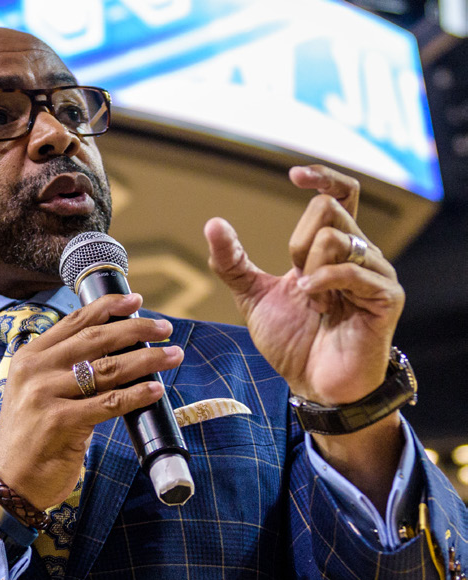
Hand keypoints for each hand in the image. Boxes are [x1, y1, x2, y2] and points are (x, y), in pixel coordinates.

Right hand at [0, 293, 182, 509]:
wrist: (11, 481)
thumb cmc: (31, 438)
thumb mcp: (35, 393)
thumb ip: (62, 369)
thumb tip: (113, 350)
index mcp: (29, 358)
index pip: (74, 322)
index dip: (108, 307)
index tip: (136, 300)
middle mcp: (35, 371)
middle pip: (95, 339)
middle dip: (136, 329)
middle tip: (164, 328)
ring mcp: (45, 395)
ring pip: (108, 369)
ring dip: (147, 360)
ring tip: (172, 355)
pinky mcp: (61, 422)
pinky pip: (109, 403)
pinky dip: (137, 395)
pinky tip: (156, 390)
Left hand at [204, 165, 404, 503]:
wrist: (313, 384)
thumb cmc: (292, 340)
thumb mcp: (252, 295)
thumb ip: (232, 261)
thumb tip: (213, 222)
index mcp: (333, 248)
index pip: (341, 193)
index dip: (323, 175)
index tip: (293, 175)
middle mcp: (360, 253)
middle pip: (330, 209)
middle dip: (298, 242)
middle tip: (297, 281)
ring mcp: (377, 273)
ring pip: (337, 238)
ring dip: (309, 270)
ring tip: (313, 302)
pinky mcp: (386, 298)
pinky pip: (352, 270)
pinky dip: (324, 285)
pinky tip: (321, 307)